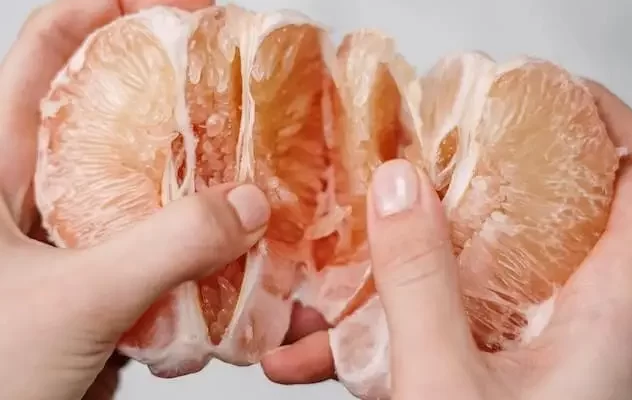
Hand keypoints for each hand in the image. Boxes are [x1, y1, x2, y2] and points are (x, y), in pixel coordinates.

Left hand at [0, 1, 272, 399]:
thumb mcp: (73, 300)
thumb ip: (166, 249)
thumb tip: (246, 207)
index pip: (46, 53)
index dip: (106, 11)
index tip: (174, 8)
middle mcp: (36, 197)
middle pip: (109, 114)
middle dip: (170, 96)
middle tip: (228, 89)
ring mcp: (71, 241)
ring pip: (140, 186)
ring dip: (191, 180)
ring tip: (243, 167)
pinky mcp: (100, 282)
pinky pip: (156, 245)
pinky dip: (194, 245)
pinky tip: (229, 248)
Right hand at [261, 82, 631, 398]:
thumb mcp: (446, 388)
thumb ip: (421, 284)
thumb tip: (403, 189)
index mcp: (604, 311)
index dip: (602, 123)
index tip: (541, 91)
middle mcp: (572, 321)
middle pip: (541, 213)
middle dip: (473, 179)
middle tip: (422, 154)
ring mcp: (524, 349)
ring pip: (471, 273)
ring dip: (397, 266)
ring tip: (337, 261)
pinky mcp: (485, 372)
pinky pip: (433, 325)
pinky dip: (377, 328)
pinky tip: (314, 350)